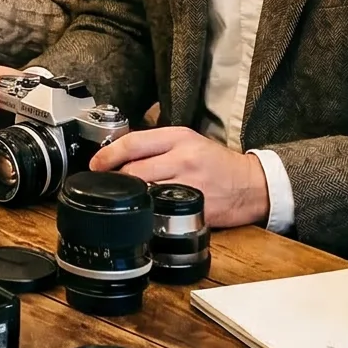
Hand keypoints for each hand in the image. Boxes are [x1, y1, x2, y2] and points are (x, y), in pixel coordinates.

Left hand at [88, 127, 268, 228]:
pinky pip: (162, 210)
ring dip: (131, 195)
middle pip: (134, 170)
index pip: (133, 143)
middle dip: (115, 179)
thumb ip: (156, 145)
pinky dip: (149, 210)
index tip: (95, 164)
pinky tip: (146, 210)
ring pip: (145, 191)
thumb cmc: (217, 163)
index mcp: (179, 137)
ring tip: (127, 196)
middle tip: (107, 183)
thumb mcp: (188, 141)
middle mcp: (184, 158)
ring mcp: (190, 184)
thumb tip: (118, 152)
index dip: (107, 155)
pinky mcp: (195, 207)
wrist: (251, 185)